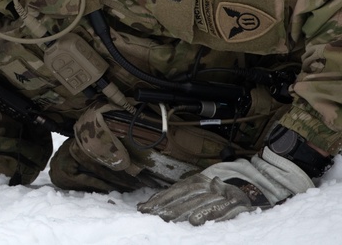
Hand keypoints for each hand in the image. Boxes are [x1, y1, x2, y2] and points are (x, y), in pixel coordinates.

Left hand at [137, 148, 313, 224]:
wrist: (258, 186)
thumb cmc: (222, 193)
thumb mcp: (199, 191)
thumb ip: (176, 198)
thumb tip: (145, 207)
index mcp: (199, 180)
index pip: (176, 190)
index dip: (161, 200)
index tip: (145, 210)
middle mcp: (211, 185)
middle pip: (188, 197)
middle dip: (171, 208)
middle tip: (157, 218)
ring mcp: (226, 194)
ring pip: (205, 204)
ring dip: (189, 213)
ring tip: (175, 222)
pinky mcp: (241, 205)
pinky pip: (226, 211)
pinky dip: (213, 217)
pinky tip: (200, 223)